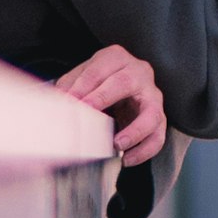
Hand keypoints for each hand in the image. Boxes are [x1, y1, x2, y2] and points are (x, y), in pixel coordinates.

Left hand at [55, 45, 167, 166]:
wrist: (123, 88)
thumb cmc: (101, 82)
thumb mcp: (83, 77)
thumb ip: (71, 86)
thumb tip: (58, 102)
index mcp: (117, 58)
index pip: (99, 70)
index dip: (83, 86)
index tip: (70, 102)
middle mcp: (139, 72)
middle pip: (124, 83)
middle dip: (103, 99)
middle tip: (87, 114)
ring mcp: (153, 95)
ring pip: (151, 113)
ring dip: (134, 131)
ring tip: (117, 144)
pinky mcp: (159, 116)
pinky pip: (158, 135)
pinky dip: (144, 150)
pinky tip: (128, 158)